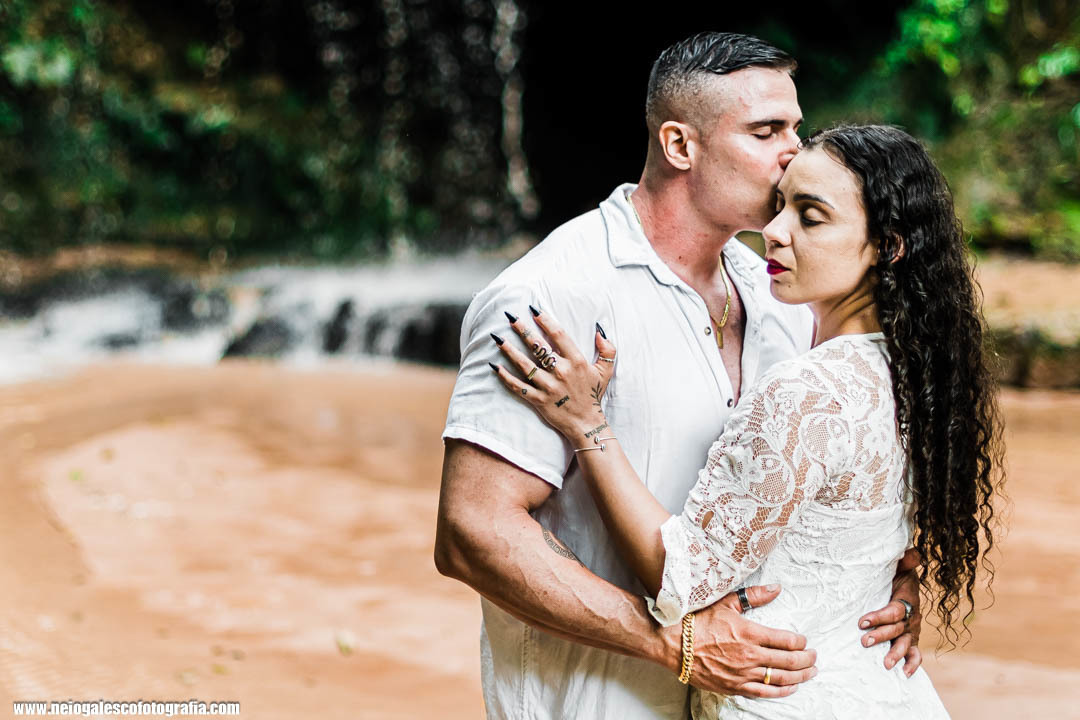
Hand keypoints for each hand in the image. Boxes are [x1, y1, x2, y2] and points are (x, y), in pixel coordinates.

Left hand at [490, 307, 615, 443]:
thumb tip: (599, 330)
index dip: (545, 320)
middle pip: (538, 346)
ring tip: (497, 338)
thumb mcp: (605, 371)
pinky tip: (495, 367)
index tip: (534, 310)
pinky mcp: (538, 400)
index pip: (558, 335)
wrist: (587, 424)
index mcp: (576, 361)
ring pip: (525, 365)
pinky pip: (519, 387)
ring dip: (509, 350)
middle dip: (522, 330)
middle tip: (510, 317)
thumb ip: (607, 349)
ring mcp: (548, 387)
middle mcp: (561, 372)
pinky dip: (506, 378)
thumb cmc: (594, 395)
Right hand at [683, 584, 817, 697]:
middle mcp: (750, 656)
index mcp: (750, 633)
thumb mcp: (726, 603)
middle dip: (806, 660)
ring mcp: (743, 674)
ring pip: (780, 679)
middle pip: (789, 662)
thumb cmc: (698, 622)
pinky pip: (764, 693)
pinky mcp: (735, 687)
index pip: (786, 641)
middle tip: (814, 657)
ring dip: (799, 676)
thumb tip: (776, 588)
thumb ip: (754, 596)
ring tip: (810, 673)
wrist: (674, 645)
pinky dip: (781, 691)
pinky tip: (791, 688)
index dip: (800, 642)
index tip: (805, 641)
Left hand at [857, 548, 922, 676]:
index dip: (879, 617)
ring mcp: (911, 630)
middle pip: (896, 629)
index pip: (893, 611)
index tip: (862, 622)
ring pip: (905, 643)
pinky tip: (904, 674)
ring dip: (895, 654)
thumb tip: (910, 552)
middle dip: (881, 636)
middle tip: (864, 641)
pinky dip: (912, 664)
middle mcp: (911, 616)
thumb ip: (906, 559)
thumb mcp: (899, 564)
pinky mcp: (911, 639)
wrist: (904, 582)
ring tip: (885, 665)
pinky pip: (915, 653)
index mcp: (907, 599)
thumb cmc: (895, 574)